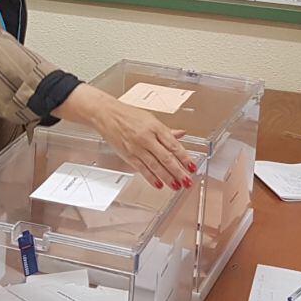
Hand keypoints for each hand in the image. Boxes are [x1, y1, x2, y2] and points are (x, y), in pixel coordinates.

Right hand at [54, 84, 196, 190]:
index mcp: (155, 127)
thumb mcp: (151, 119)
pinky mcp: (128, 155)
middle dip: (178, 171)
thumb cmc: (129, 115)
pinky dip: (151, 178)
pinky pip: (141, 169)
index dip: (184, 157)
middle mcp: (147, 138)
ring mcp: (137, 147)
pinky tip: (159, 185)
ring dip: (167, 177)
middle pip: (166, 157)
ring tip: (176, 186)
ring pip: (155, 165)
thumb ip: (166, 130)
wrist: (107, 115)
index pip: (174, 145)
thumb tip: (181, 134)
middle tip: (187, 181)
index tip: (192, 167)